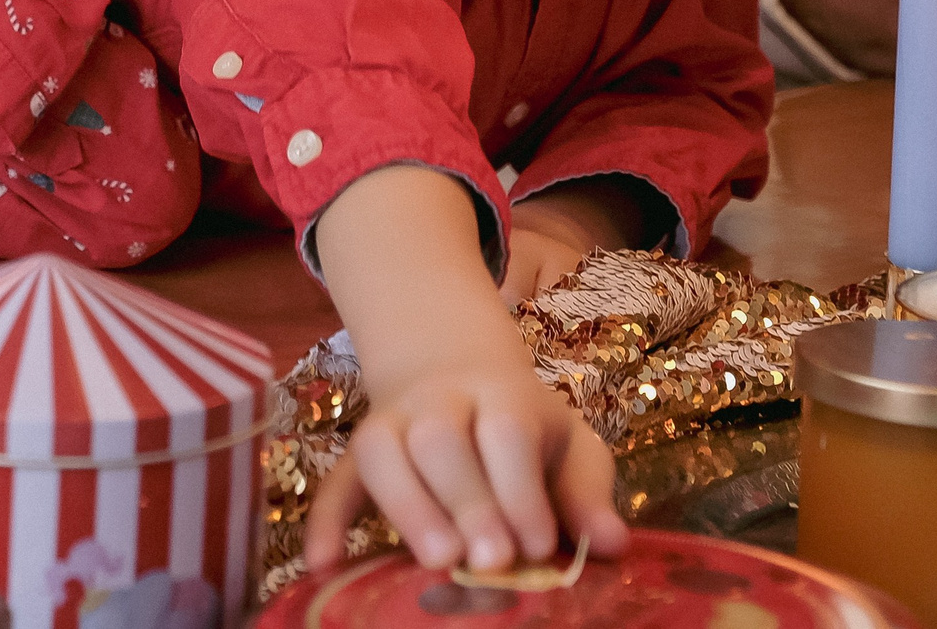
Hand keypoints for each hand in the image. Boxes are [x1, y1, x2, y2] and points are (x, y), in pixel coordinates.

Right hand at [311, 166, 629, 574]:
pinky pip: (336, 482)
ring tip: (437, 560)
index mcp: (500, 395)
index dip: (519, 488)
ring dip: (406, 506)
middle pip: (441, 438)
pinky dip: (325, 521)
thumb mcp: (568, 443)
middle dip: (466, 500)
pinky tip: (323, 565)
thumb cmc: (523, 426)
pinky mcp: (357, 456)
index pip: (507, 432)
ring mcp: (390, 424)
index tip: (537, 546)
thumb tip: (613, 544)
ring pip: (382, 451)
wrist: (451, 371)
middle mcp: (438, 402)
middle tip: (491, 560)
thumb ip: (587, 492)